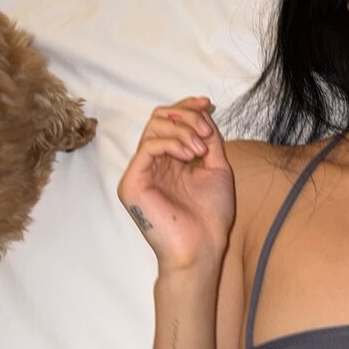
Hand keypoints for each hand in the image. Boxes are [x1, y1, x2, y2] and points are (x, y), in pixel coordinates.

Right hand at [118, 96, 235, 273]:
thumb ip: (208, 139)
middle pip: (159, 117)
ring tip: (200, 148)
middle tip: (206, 133)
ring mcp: (141, 172)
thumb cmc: (210, 215)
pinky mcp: (132, 183)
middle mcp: (153, 163)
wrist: (203, 246)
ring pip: (153, 127)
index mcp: (170, 160)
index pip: (170, 120)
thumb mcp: (216, 167)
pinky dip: (172, 142)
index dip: (187, 106)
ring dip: (182, 129)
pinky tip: (189, 155)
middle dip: (186, 115)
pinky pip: (148, 146)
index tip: (207, 102)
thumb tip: (205, 111)